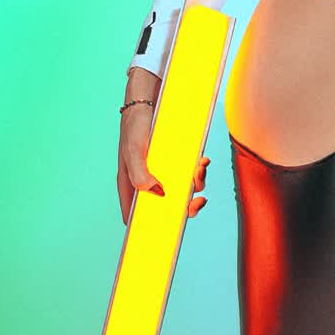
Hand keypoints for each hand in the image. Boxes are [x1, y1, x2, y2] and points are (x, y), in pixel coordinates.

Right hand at [117, 100, 209, 223]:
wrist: (148, 98)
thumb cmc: (134, 126)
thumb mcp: (133, 150)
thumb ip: (140, 174)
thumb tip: (158, 194)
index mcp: (132, 184)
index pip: (138, 215)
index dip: (151, 228)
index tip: (167, 236)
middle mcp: (149, 181)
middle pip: (167, 207)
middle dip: (185, 207)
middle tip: (196, 202)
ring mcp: (165, 171)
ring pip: (184, 190)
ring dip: (196, 184)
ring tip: (199, 170)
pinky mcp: (178, 160)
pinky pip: (192, 172)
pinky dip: (200, 170)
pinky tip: (203, 161)